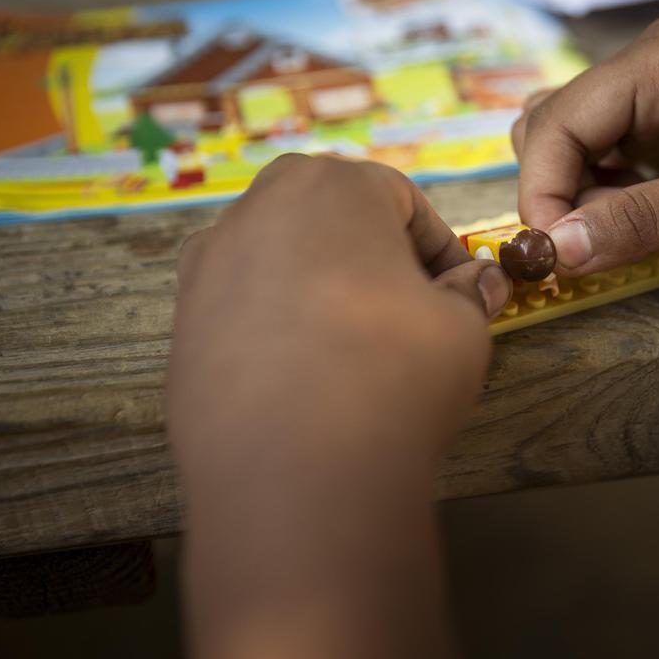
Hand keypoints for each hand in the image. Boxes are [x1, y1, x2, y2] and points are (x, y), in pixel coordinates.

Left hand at [168, 153, 508, 468]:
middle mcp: (258, 207)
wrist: (293, 474)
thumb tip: (476, 282)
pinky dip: (276, 327)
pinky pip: (244, 307)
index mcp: (333, 184)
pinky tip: (302, 378)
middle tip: (407, 314)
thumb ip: (470, 293)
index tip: (457, 292)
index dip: (439, 250)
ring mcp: (208, 264)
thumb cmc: (391, 376)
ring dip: (321, 289)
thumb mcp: (462, 328)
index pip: (403, 201)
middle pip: (333, 218)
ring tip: (352, 351)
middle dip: (374, 258)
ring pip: (283, 260)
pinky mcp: (182, 322)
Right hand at [513, 16, 658, 274]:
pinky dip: (603, 197)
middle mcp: (649, 66)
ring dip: (575, 195)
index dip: (543, 193)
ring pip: (573, 143)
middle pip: (553, 127)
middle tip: (578, 254)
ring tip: (609, 240)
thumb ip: (643, 221)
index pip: (558, 123)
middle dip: (553, 193)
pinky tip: (631, 227)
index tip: (554, 259)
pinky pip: (609, 158)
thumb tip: (559, 253)